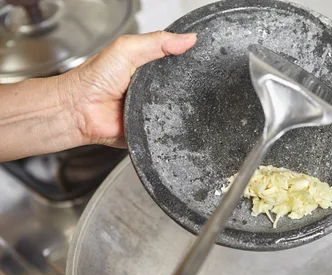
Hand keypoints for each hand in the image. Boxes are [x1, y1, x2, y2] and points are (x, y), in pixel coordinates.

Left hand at [62, 31, 196, 147]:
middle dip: (186, 83)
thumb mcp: (127, 49)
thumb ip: (157, 42)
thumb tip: (188, 39)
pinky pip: (169, 127)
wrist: (79, 111)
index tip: (200, 54)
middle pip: (180, 84)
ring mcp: (152, 108)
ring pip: (177, 107)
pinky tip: (166, 116)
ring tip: (170, 98)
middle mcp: (151, 87)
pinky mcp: (152, 127)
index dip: (187, 56)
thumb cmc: (93, 80)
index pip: (175, 59)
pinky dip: (170, 123)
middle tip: (187, 79)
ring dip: (177, 104)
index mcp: (146, 65)